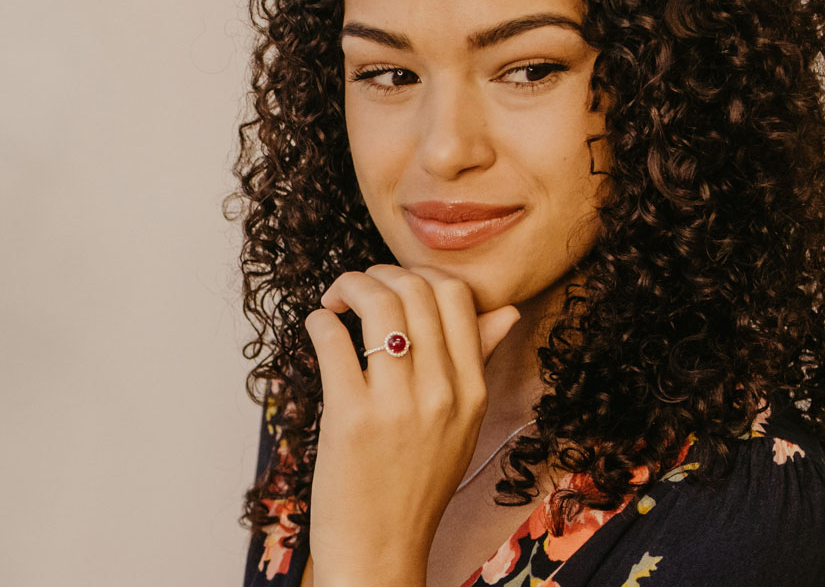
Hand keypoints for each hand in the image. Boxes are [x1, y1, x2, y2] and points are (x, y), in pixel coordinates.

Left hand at [303, 264, 521, 586]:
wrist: (382, 551)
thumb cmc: (414, 488)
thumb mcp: (462, 426)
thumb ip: (478, 363)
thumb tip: (506, 310)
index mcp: (472, 392)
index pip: (457, 297)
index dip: (420, 274)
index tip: (395, 285)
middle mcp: (441, 394)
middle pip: (416, 290)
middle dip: (379, 274)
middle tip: (357, 290)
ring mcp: (396, 406)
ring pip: (377, 304)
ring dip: (347, 286)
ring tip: (336, 302)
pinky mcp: (350, 418)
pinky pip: (333, 339)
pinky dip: (320, 320)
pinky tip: (318, 327)